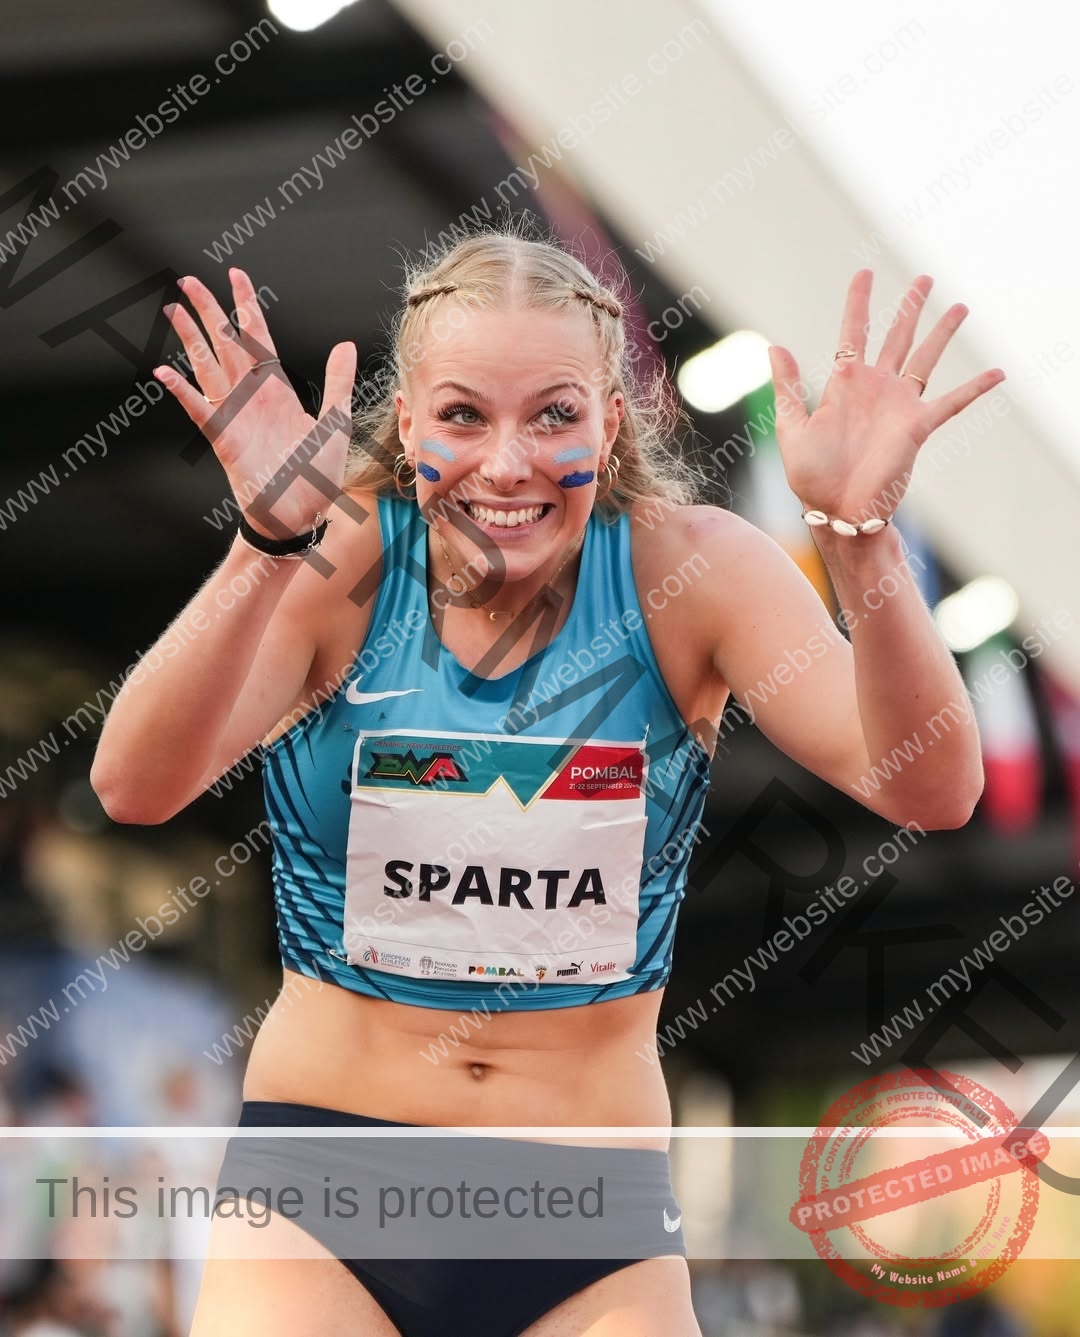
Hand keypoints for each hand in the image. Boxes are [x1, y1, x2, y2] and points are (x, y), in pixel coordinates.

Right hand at [153, 267, 356, 536]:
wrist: (301, 515)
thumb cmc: (317, 475)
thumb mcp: (335, 422)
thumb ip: (337, 381)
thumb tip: (345, 343)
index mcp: (277, 389)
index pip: (258, 337)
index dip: (246, 306)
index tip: (235, 275)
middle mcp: (251, 396)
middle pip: (225, 343)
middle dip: (209, 311)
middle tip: (189, 279)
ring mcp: (234, 415)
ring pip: (207, 366)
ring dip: (191, 338)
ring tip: (173, 309)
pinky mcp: (223, 438)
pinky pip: (199, 409)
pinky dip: (182, 391)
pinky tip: (164, 372)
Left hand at [767, 270, 1004, 523]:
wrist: (837, 509)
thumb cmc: (811, 476)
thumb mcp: (791, 427)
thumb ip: (787, 387)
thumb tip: (774, 345)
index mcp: (844, 384)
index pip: (854, 331)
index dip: (859, 301)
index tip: (865, 273)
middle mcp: (875, 388)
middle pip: (898, 336)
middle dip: (911, 307)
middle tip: (925, 278)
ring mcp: (899, 405)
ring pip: (926, 358)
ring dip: (943, 333)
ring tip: (961, 306)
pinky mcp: (918, 426)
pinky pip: (952, 402)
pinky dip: (976, 388)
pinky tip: (999, 373)